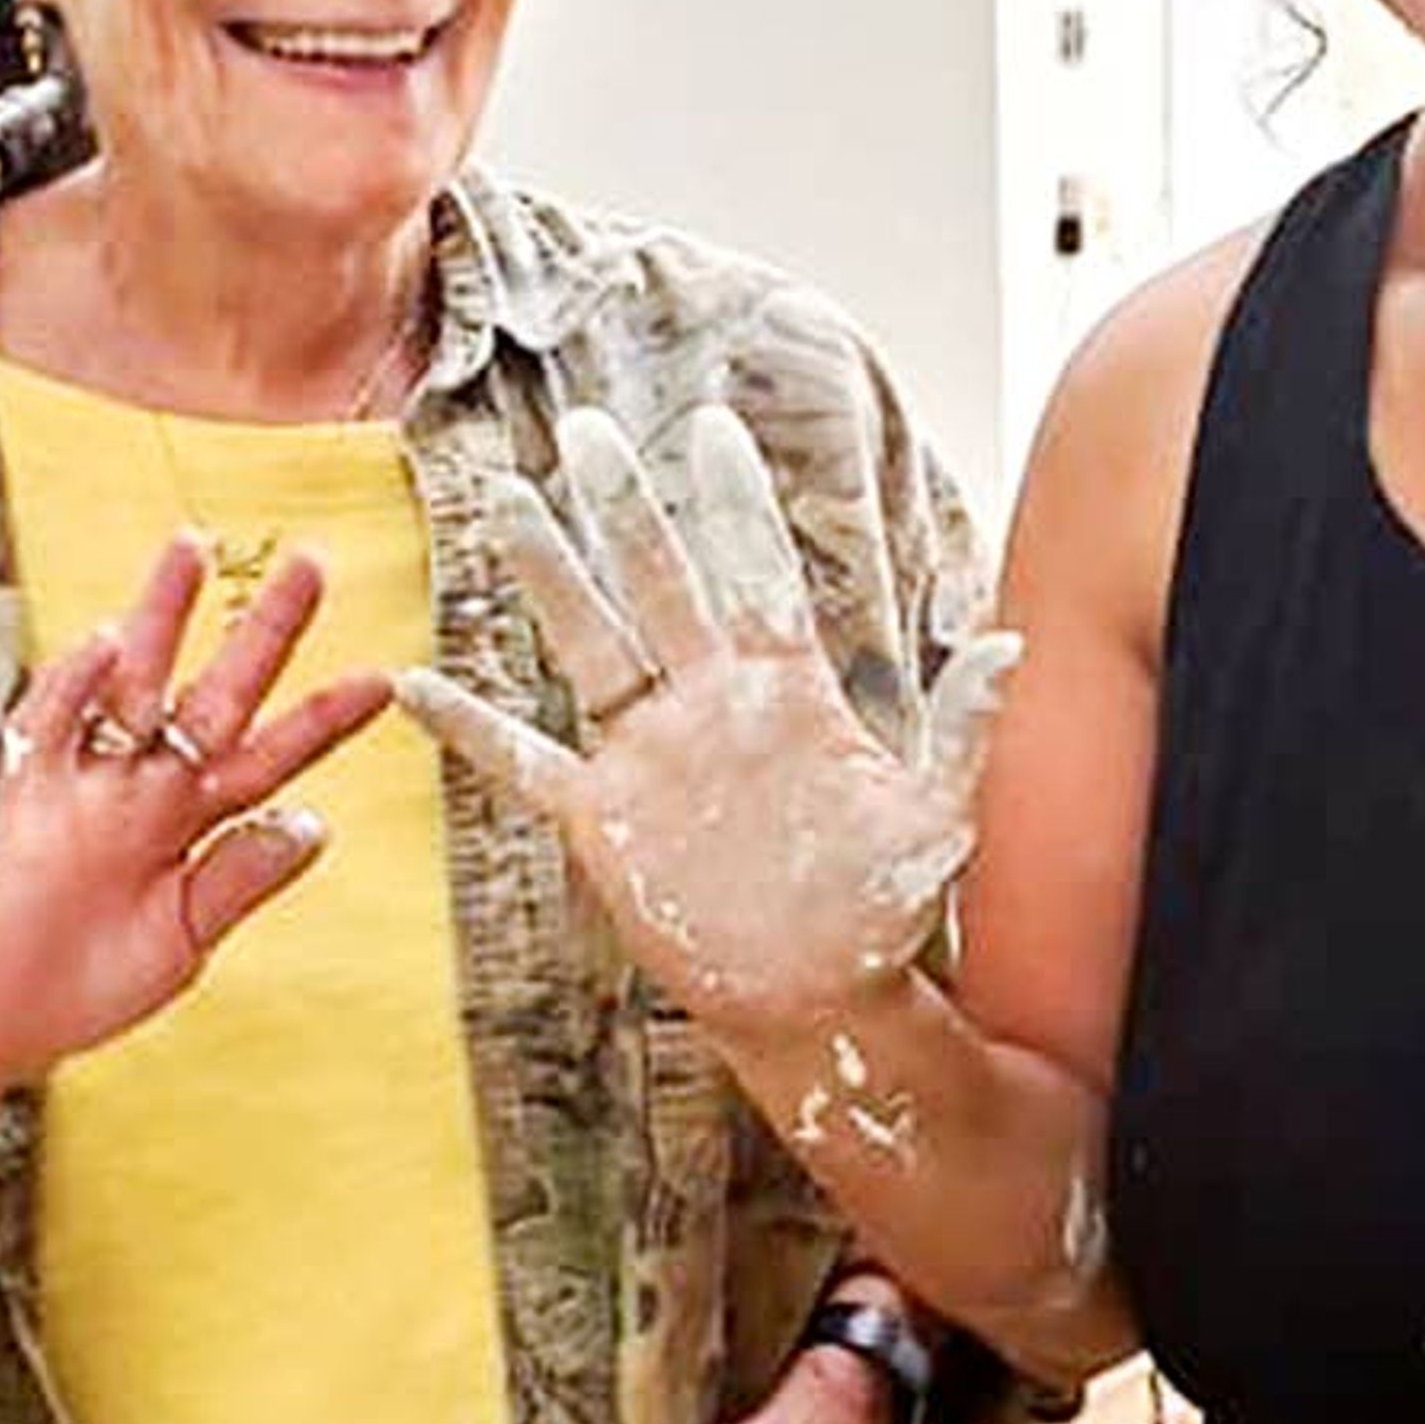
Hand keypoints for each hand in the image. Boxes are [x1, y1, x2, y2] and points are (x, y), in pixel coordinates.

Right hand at [0, 535, 388, 1104]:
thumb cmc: (93, 983)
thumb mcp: (185, 940)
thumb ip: (239, 880)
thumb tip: (312, 825)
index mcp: (199, 824)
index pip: (274, 756)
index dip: (325, 718)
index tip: (385, 679)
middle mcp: (150, 790)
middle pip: (216, 696)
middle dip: (263, 632)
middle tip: (311, 564)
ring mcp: (89, 784)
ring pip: (134, 688)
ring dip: (160, 620)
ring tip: (190, 549)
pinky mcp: (26, 793)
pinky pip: (53, 726)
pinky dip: (77, 684)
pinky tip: (109, 643)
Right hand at [394, 406, 1018, 1039]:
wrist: (822, 1000)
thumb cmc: (883, 910)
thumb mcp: (937, 815)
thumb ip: (965, 726)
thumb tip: (1008, 642)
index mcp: (786, 691)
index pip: (751, 572)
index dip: (730, 499)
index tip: (708, 423)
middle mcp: (709, 705)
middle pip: (655, 582)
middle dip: (620, 503)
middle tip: (584, 425)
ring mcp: (649, 755)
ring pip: (586, 641)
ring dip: (548, 573)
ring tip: (508, 500)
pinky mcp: (603, 819)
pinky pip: (523, 760)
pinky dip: (470, 727)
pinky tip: (416, 684)